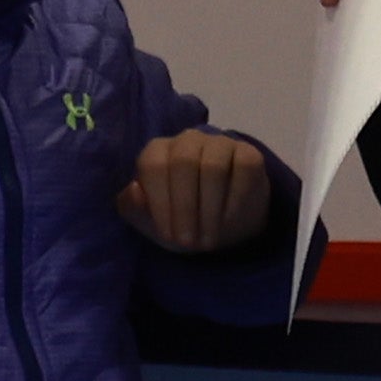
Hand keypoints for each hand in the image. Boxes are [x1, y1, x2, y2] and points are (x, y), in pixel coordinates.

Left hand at [121, 130, 275, 254]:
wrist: (223, 226)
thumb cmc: (181, 220)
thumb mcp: (150, 220)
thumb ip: (132, 206)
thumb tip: (134, 190)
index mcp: (158, 151)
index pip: (153, 165)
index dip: (160, 202)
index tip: (169, 235)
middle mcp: (188, 140)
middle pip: (183, 162)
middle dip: (185, 207)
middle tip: (188, 241)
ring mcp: (220, 144)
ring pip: (213, 166)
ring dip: (209, 209)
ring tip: (208, 239)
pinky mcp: (249, 154)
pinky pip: (243, 168)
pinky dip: (235, 199)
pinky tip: (229, 221)